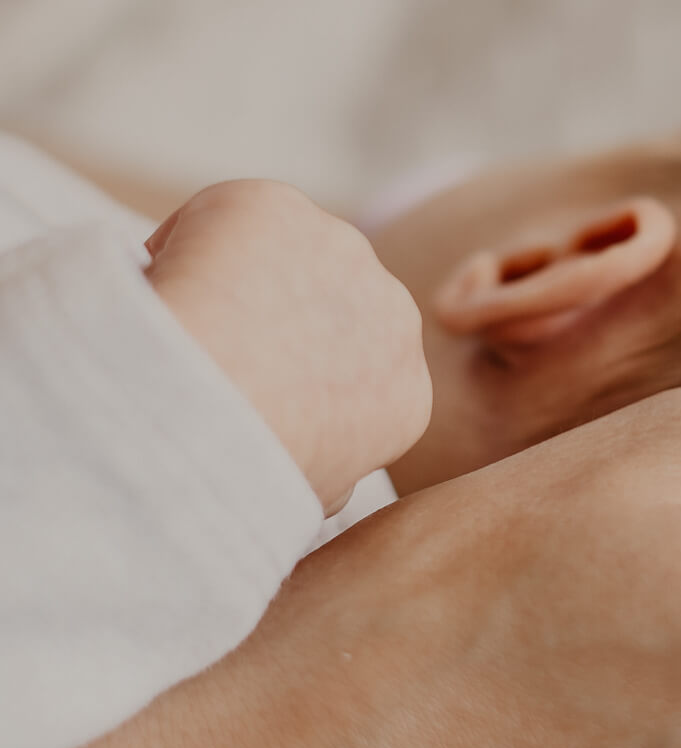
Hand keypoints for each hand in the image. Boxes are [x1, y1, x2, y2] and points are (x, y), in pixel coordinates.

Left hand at [144, 179, 431, 513]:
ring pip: (285, 255)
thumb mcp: (316, 499)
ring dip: (243, 275)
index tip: (256, 394)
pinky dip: (189, 242)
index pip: (361, 368)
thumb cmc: (256, 472)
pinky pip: (226, 218)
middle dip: (283, 316)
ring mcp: (343, 253)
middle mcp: (394, 315)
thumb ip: (332, 473)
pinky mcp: (279, 207)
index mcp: (407, 394)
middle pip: (333, 303)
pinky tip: (166, 282)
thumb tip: (325, 477)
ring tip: (187, 319)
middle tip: (218, 352)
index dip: (304, 376)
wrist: (217, 414)